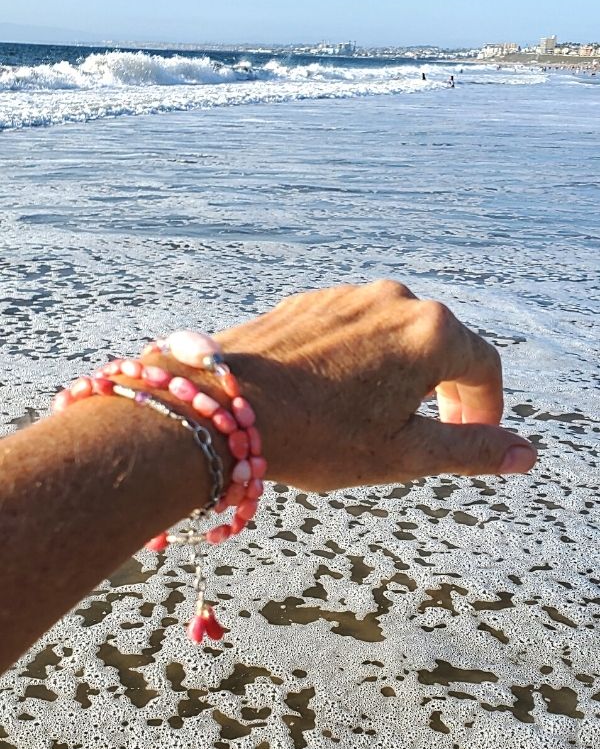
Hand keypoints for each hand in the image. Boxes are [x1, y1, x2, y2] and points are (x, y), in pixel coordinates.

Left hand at [216, 280, 535, 490]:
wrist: (221, 409)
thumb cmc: (317, 436)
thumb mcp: (404, 452)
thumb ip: (472, 449)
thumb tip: (526, 454)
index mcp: (430, 333)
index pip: (484, 367)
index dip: (487, 408)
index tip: (473, 437)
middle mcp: (395, 300)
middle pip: (443, 346)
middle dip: (447, 392)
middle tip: (433, 433)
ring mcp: (349, 294)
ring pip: (396, 335)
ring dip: (402, 374)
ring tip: (378, 417)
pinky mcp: (311, 300)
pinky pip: (356, 329)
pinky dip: (363, 359)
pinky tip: (337, 392)